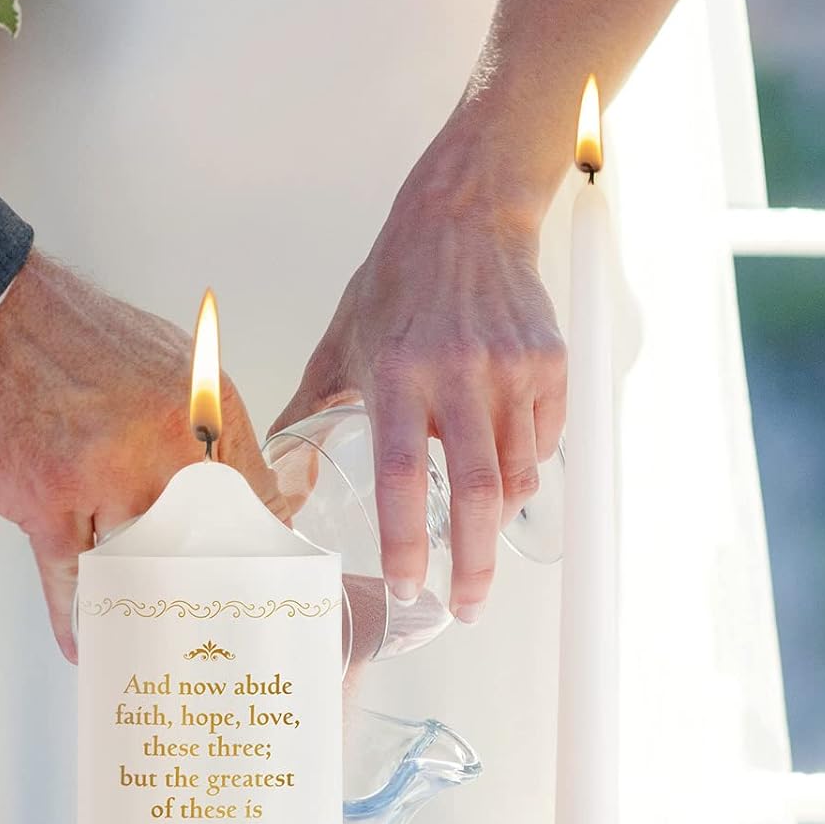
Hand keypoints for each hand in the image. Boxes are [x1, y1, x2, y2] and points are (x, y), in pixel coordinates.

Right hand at [0, 251, 281, 659]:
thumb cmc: (72, 336)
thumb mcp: (169, 360)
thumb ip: (206, 422)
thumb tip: (236, 484)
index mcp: (204, 407)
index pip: (257, 499)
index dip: (257, 548)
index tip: (256, 580)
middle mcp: (166, 443)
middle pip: (207, 546)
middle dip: (206, 588)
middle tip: (205, 620)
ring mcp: (106, 477)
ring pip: (143, 570)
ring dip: (142, 603)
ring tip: (147, 630)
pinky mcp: (49, 504)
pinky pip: (73, 582)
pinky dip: (77, 619)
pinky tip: (85, 642)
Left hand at [273, 129, 565, 621]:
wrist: (465, 216)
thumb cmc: (395, 284)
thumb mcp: (339, 343)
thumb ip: (308, 409)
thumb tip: (275, 471)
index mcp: (396, 374)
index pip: (402, 477)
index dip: (406, 541)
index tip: (407, 587)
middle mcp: (457, 374)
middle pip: (473, 493)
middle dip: (472, 565)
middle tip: (465, 607)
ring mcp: (510, 369)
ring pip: (516, 475)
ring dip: (498, 523)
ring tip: (479, 548)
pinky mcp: (549, 362)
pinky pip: (543, 442)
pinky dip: (524, 470)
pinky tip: (502, 474)